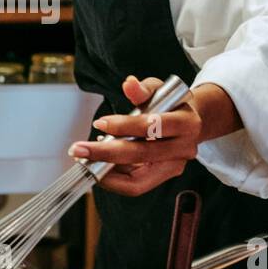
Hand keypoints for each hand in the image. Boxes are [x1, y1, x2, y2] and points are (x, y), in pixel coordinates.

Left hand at [68, 74, 202, 196]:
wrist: (188, 124)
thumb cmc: (170, 106)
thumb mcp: (159, 90)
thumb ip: (142, 89)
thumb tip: (129, 84)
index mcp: (186, 123)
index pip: (153, 126)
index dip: (124, 126)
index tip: (100, 123)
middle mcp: (183, 149)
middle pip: (141, 155)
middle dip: (106, 154)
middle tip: (79, 149)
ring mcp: (173, 167)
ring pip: (137, 181)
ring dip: (106, 173)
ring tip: (85, 160)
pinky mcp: (161, 178)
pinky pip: (134, 184)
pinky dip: (113, 176)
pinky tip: (98, 163)